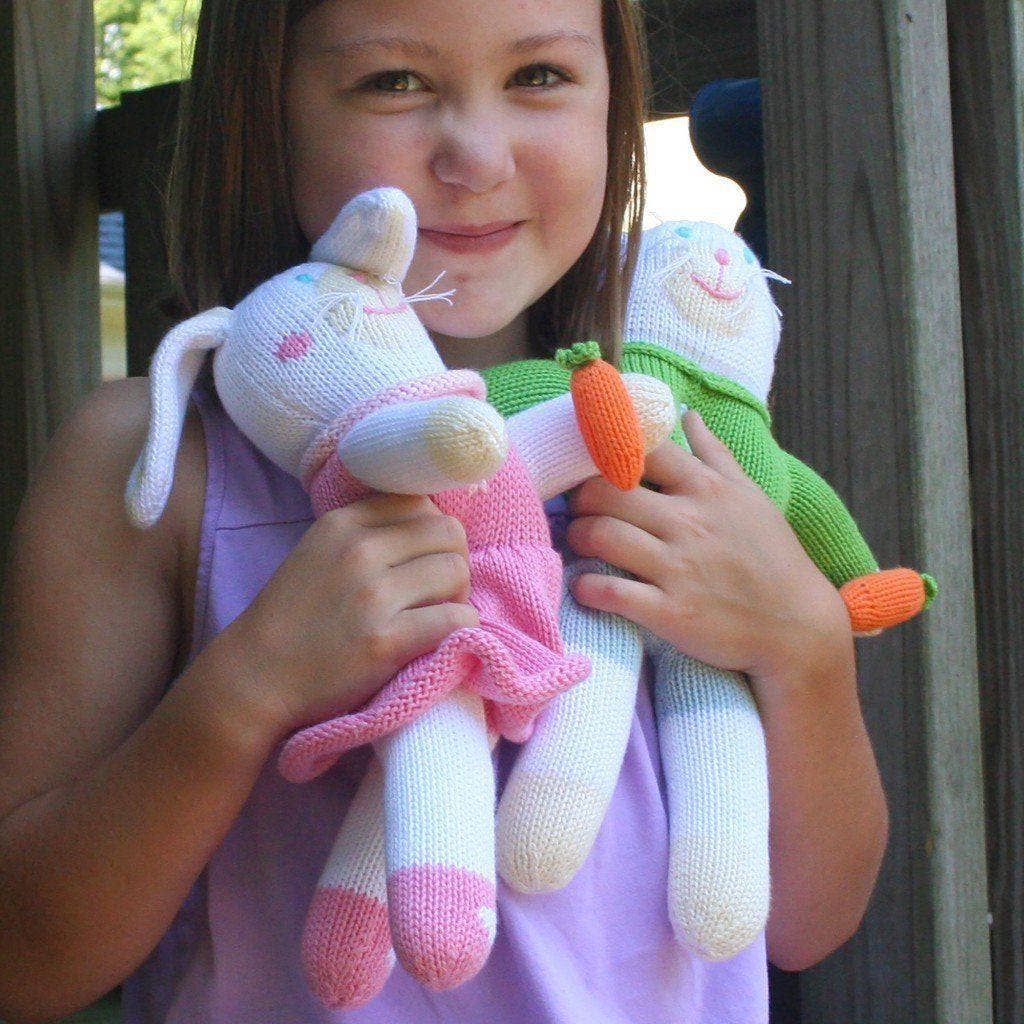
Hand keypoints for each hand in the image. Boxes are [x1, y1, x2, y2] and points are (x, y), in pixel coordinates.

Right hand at [212, 493, 478, 746]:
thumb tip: (431, 521)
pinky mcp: (385, 641)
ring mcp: (372, 596)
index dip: (433, 534)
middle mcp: (359, 550)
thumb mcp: (320, 552)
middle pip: (448, 533)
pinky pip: (456, 618)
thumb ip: (368, 532)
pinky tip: (444, 637)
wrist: (256, 678)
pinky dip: (462, 627)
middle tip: (440, 592)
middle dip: (453, 561)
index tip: (424, 562)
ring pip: (456, 572)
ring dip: (458, 595)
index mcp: (343, 523)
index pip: (420, 503)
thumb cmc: (292, 618)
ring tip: (438, 615)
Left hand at [565, 410, 849, 683]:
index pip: (640, 449)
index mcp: (707, 489)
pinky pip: (610, 591)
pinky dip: (587, 588)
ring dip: (577, 537)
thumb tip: (689, 415)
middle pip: (605, 490)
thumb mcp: (751, 498)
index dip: (604, 451)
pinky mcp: (671, 612)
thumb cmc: (773, 559)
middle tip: (576, 508)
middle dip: (579, 497)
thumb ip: (716, 455)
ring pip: (600, 535)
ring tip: (579, 543)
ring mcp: (679, 567)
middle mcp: (689, 522)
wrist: (800, 629)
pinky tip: (586, 587)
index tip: (590, 464)